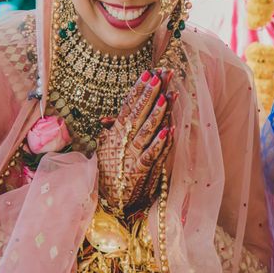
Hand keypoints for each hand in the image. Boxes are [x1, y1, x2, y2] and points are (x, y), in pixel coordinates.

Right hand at [96, 69, 174, 211]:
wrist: (104, 200)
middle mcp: (123, 140)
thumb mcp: (106, 148)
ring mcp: (131, 155)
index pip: (128, 105)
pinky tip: (169, 130)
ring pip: (146, 130)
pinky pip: (151, 155)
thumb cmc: (108, 171)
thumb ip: (111, 132)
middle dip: (149, 93)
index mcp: (117, 132)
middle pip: (138, 113)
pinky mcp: (138, 171)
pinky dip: (160, 143)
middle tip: (160, 75)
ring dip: (156, 113)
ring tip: (166, 96)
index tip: (148, 73)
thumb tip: (109, 118)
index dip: (138, 89)